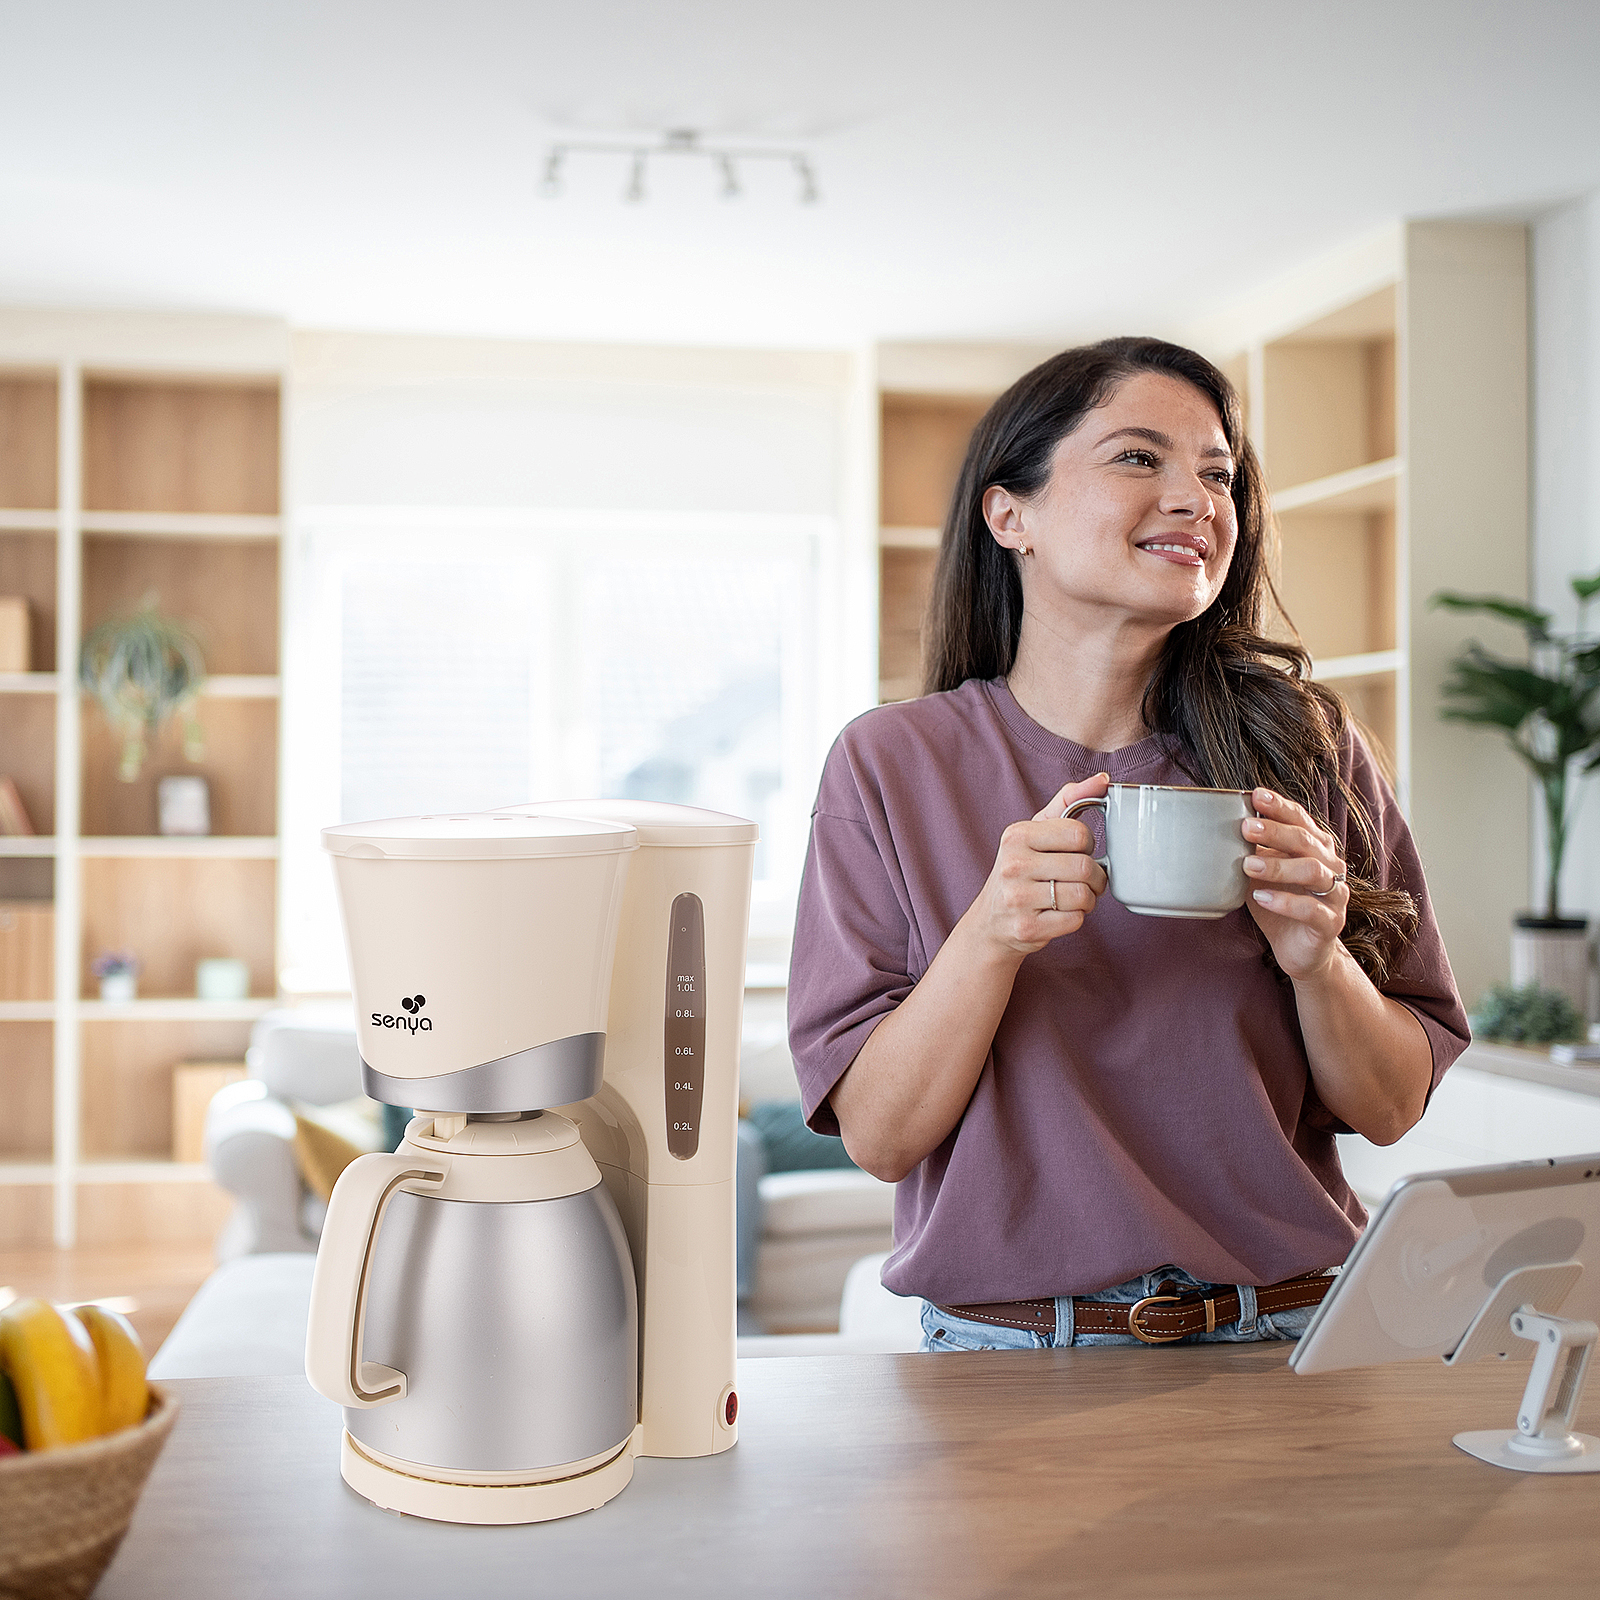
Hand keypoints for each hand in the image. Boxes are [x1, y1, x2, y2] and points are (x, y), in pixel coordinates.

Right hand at [967, 773, 1110, 957]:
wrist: (992, 922)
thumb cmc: (1021, 870)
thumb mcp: (1036, 830)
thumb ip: (1069, 801)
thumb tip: (1103, 780)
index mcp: (1017, 835)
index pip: (1078, 834)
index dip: (1086, 845)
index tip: (1076, 852)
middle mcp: (1013, 865)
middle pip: (1084, 867)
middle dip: (1095, 877)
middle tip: (1085, 879)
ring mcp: (1018, 899)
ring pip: (1083, 896)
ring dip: (1088, 899)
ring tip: (1074, 897)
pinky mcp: (1027, 928)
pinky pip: (1075, 920)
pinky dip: (1077, 918)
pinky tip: (1062, 913)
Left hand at [1242, 788, 1348, 980]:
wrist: (1299, 949)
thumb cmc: (1279, 903)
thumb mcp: (1261, 874)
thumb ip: (1251, 852)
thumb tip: (1217, 829)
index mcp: (1315, 848)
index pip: (1300, 820)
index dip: (1280, 807)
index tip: (1256, 795)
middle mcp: (1330, 866)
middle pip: (1306, 841)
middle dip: (1275, 832)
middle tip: (1246, 828)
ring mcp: (1335, 894)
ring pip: (1313, 871)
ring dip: (1278, 866)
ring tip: (1248, 865)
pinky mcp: (1331, 922)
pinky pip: (1312, 909)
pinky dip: (1285, 902)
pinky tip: (1261, 897)